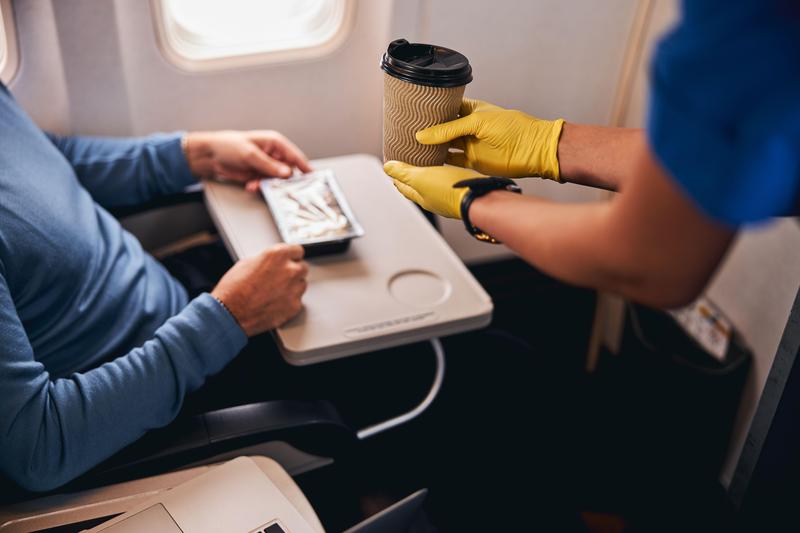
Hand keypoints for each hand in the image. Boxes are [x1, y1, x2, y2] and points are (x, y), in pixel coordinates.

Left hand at [184, 130, 311, 192]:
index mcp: (275, 143)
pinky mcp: (258, 176)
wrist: (209, 156)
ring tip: (256, 185)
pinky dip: (260, 187)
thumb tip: (287, 173)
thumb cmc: (228, 146)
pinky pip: (266, 185)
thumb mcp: (250, 155)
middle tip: (279, 188)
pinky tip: (251, 186)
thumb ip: (269, 166)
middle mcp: (273, 155)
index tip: (313, 179)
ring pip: (276, 181)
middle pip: (288, 171)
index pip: (295, 156)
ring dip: (268, 185)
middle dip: (283, 181)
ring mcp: (266, 166)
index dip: (305, 168)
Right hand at [211, 244, 307, 336]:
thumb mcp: (247, 263)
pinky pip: (297, 301)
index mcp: (278, 255)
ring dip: (292, 287)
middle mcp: (290, 270)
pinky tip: (274, 303)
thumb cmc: (233, 290)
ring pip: (301, 285)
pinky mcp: (294, 306)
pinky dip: (289, 302)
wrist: (229, 314)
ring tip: (274, 292)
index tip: (290, 260)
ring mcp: (294, 289)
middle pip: (302, 267)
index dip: (291, 256)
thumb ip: (267, 260)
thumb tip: (273, 263)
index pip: (297, 250)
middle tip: (279, 278)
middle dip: (293, 272)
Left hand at [384, 161, 485, 218]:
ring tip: (427, 161)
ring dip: (429, 174)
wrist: (480, 198)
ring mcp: (449, 197)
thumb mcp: (421, 178)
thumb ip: (404, 173)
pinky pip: (448, 181)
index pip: (403, 187)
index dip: (396, 176)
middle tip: (407, 162)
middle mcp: (434, 200)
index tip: (392, 165)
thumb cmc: (451, 190)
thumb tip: (387, 168)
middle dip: (411, 176)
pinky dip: (444, 174)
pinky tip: (448, 167)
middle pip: (417, 187)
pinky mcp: (462, 192)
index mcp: (421, 197)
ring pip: (434, 184)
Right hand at [415, 98, 564, 180]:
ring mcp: (470, 145)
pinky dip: (439, 162)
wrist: (533, 150)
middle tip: (406, 131)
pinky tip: (425, 161)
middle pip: (442, 128)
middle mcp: (468, 127)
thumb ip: (449, 129)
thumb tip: (423, 135)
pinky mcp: (472, 161)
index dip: (431, 110)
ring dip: (431, 147)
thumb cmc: (512, 128)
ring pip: (445, 145)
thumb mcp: (477, 122)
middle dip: (427, 130)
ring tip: (410, 146)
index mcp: (471, 110)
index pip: (445, 108)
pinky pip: (451, 161)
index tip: (412, 112)